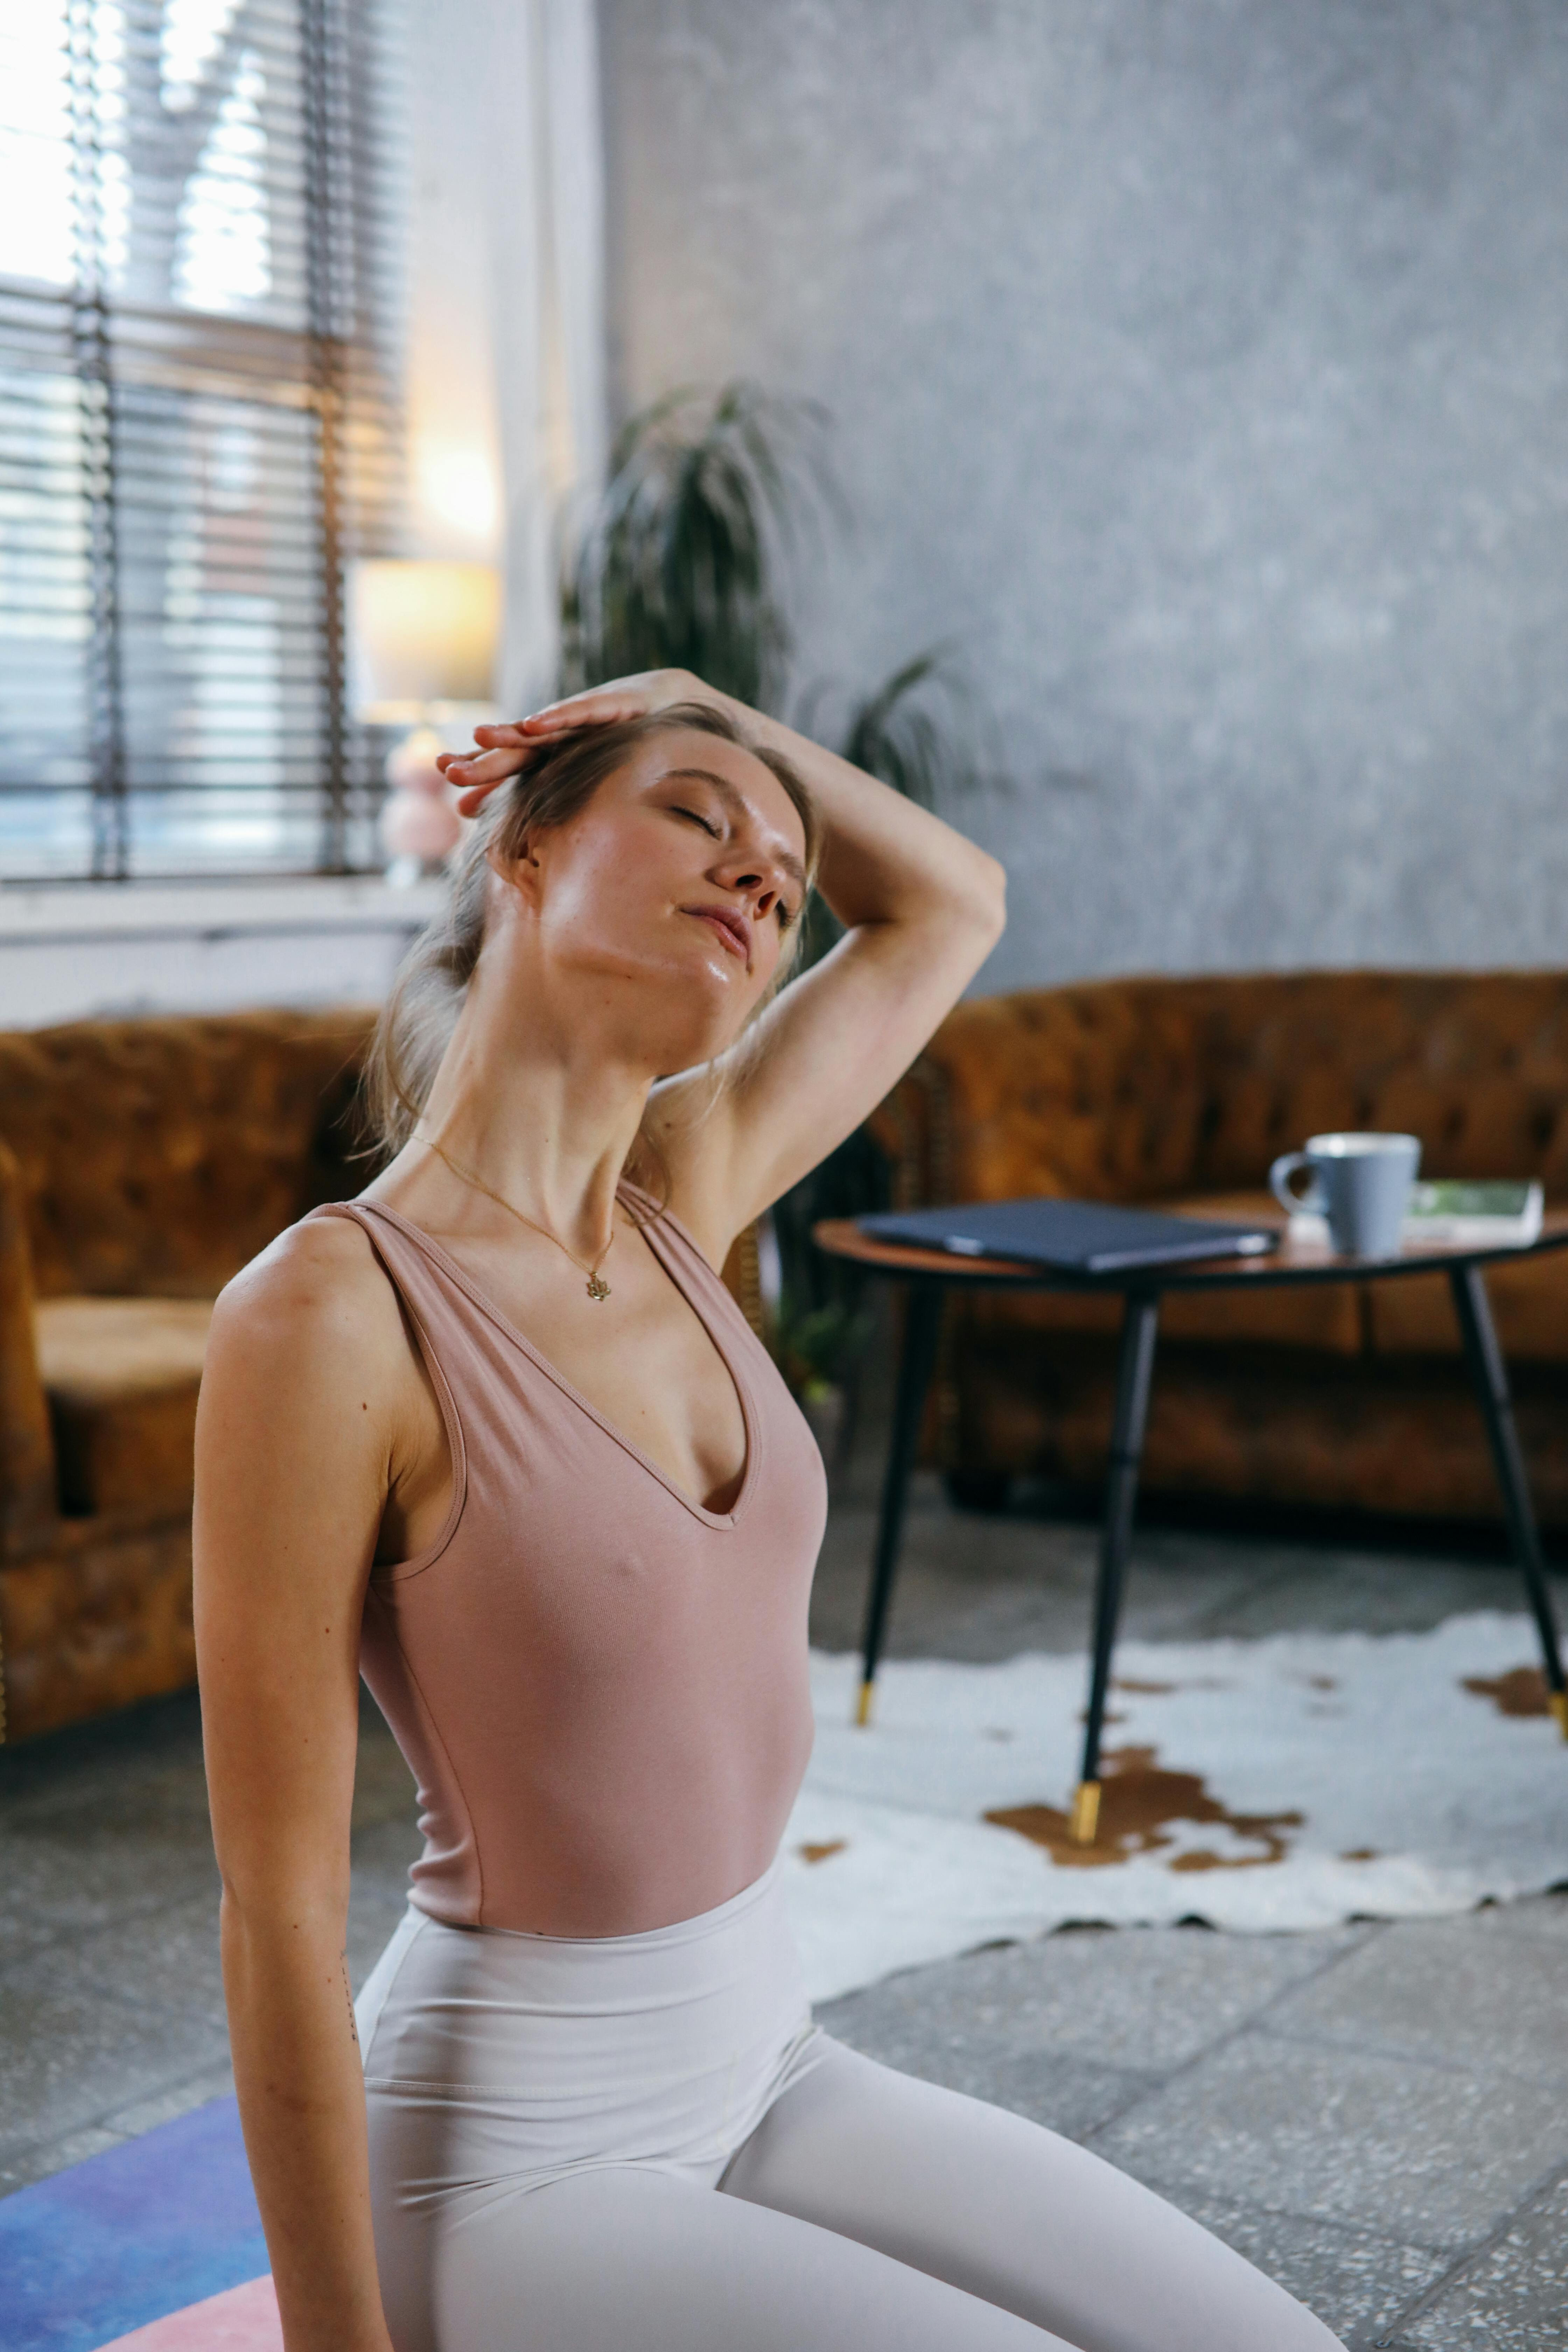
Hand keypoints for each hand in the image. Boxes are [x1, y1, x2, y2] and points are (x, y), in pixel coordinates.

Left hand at [436, 670, 713, 815]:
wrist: (673, 705)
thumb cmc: (621, 743)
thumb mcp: (573, 774)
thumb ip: (520, 795)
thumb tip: (462, 814)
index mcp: (550, 754)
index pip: (506, 765)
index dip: (477, 770)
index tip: (444, 776)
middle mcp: (562, 735)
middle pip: (515, 751)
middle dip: (482, 759)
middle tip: (447, 769)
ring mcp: (584, 720)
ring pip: (543, 731)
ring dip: (511, 733)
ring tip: (479, 736)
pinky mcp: (613, 706)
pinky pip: (582, 714)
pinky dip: (558, 717)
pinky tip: (534, 723)